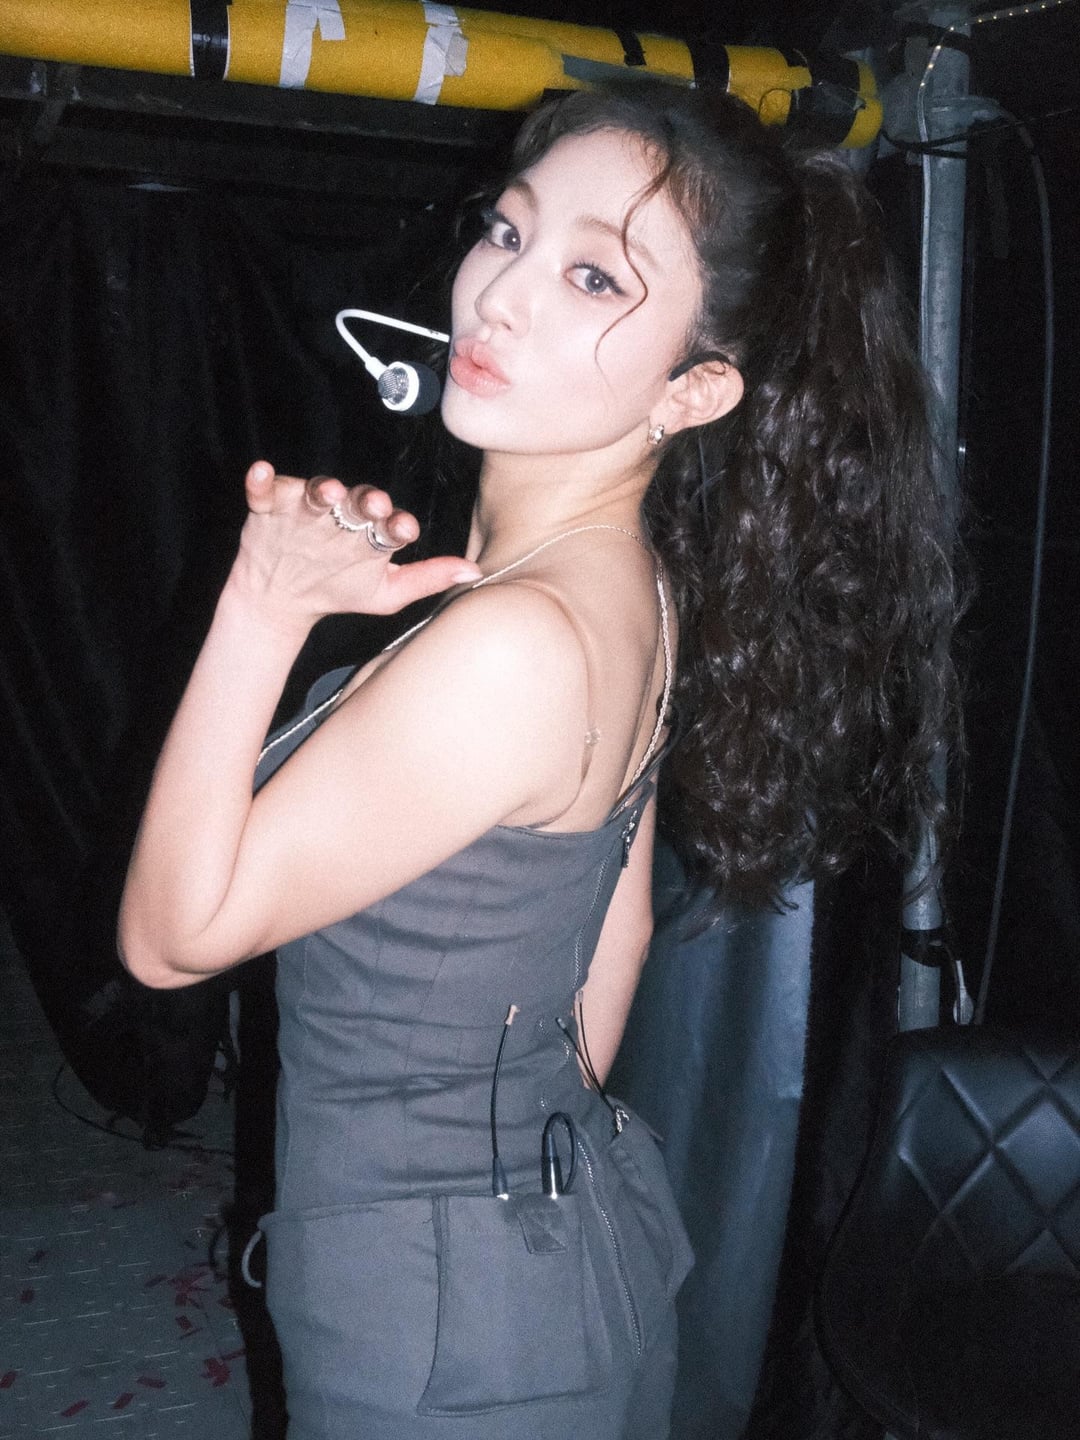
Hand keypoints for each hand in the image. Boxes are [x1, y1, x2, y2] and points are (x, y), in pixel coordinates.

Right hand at [227, 461, 480, 631]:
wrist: (282, 601)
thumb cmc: (340, 591)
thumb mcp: (387, 592)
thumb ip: (428, 578)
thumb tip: (474, 571)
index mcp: (371, 529)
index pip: (389, 522)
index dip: (397, 523)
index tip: (405, 529)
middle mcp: (342, 512)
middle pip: (357, 499)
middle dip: (366, 500)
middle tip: (375, 504)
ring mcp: (305, 507)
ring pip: (315, 491)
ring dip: (321, 489)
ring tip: (328, 492)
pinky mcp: (269, 507)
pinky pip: (264, 490)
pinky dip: (262, 481)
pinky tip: (263, 474)